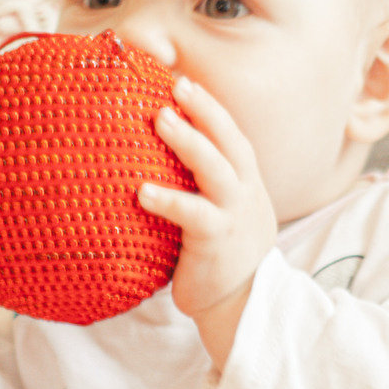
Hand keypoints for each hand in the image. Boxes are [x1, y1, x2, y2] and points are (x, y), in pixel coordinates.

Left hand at [140, 77, 277, 369]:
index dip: (211, 108)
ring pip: (216, 169)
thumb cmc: (219, 258)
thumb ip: (201, 187)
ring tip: (160, 118)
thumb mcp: (219, 214)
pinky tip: (142, 192)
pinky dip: (169, 200)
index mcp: (246, 184)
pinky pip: (194, 215)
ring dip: (189, 141)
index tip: (185, 81)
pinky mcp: (217, 242)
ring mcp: (235, 216)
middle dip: (206, 110)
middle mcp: (245, 194)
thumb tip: (154, 160)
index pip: (232, 136)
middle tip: (178, 85)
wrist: (241, 306)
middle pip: (230, 141)